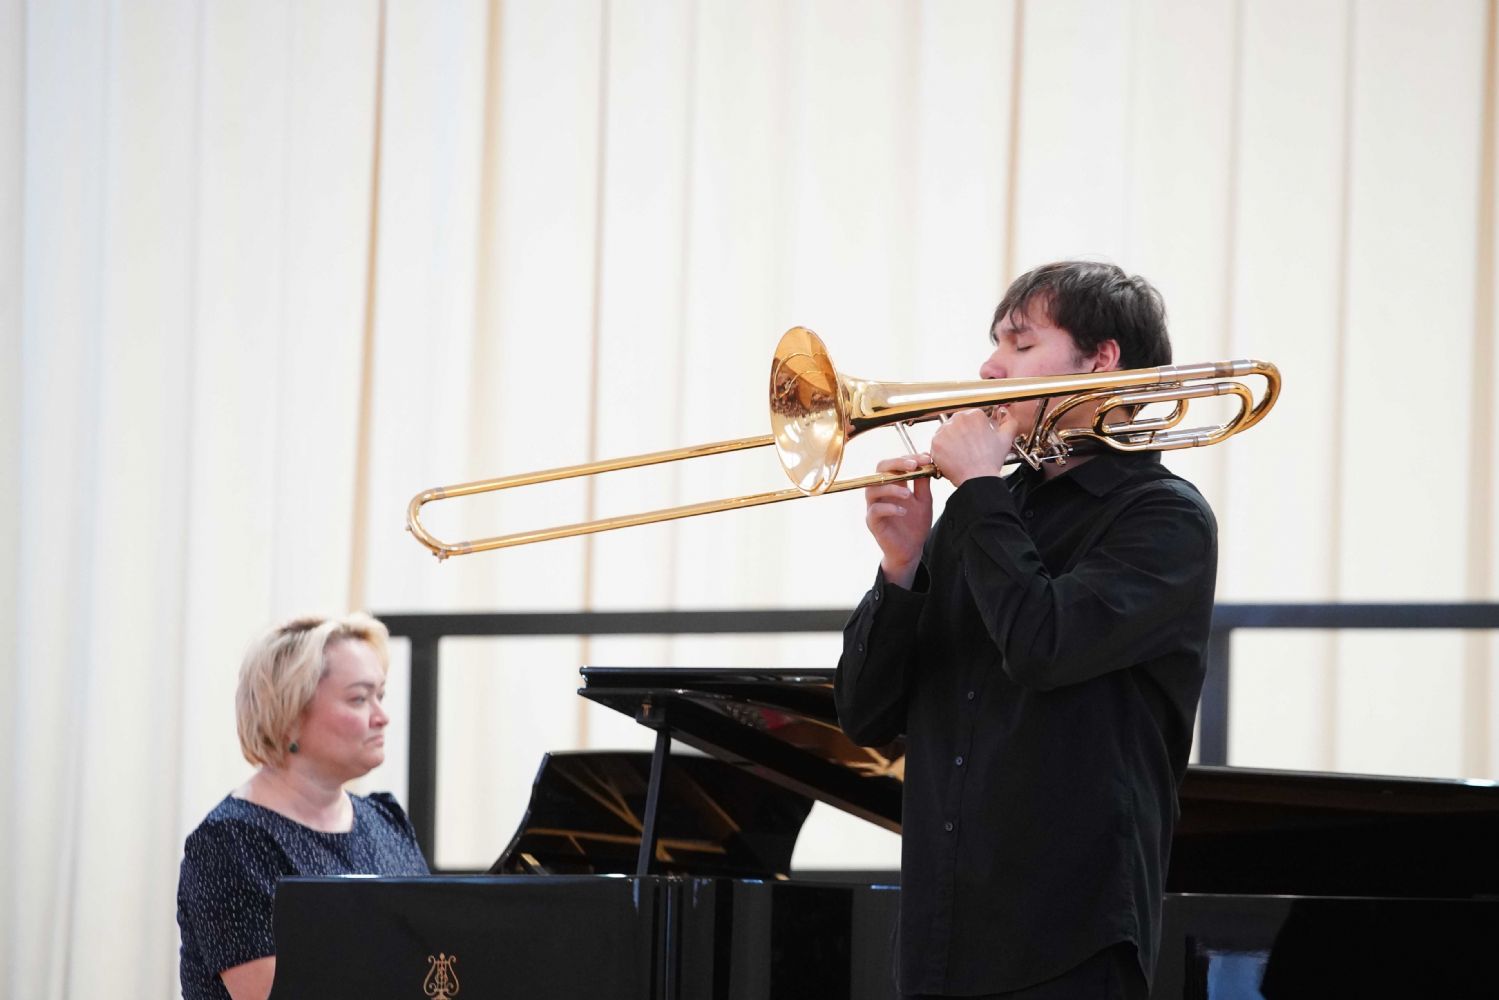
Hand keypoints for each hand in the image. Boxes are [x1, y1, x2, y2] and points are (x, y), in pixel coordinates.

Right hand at [864, 454, 932, 587]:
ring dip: (892, 488)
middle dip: (896, 465)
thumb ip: (923, 483)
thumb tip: (926, 462)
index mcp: (892, 485)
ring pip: (873, 489)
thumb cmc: (915, 524)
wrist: (912, 549)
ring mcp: (874, 507)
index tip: (925, 458)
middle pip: (879, 470)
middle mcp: (880, 492)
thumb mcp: (924, 501)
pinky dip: (890, 508)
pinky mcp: (873, 522)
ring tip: (909, 494)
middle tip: (913, 466)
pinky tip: (903, 512)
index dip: (908, 458)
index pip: (894, 464)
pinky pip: (875, 510)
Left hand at [931, 407, 1018, 485]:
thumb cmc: (990, 461)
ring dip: (951, 441)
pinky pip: (937, 443)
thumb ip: (1009, 423)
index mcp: (975, 415)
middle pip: (957, 424)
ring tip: (961, 453)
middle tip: (967, 448)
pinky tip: (953, 457)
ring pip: (946, 433)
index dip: (973, 430)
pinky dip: (942, 451)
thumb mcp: (1006, 439)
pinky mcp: (936, 442)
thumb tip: (1006, 415)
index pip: (970, 417)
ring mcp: (945, 430)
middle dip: (961, 434)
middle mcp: (959, 419)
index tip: (974, 438)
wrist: (977, 477)